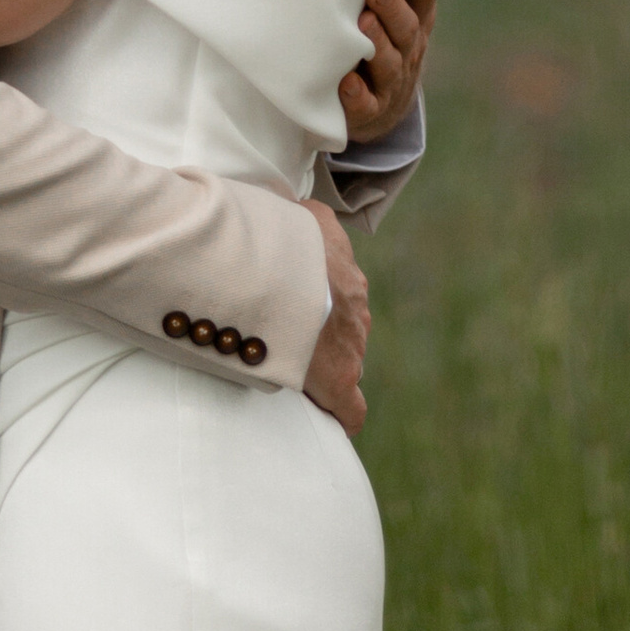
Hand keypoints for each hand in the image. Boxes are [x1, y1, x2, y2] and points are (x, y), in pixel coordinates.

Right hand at [299, 201, 370, 432]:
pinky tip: (332, 419)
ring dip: (326, 362)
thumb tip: (286, 211)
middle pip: (345, 320)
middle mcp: (354, 302)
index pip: (337, 280)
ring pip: (348, 356)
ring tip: (294, 368)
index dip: (315, 292)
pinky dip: (342, 414)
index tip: (293, 300)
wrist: (277, 272)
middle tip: (288, 333)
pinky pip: (350, 406)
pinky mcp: (340, 379)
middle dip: (323, 328)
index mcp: (341, 260)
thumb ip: (294, 215)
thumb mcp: (290, 211)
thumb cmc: (275, 237)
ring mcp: (351, 342)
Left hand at [335, 0, 442, 149]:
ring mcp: (391, 79)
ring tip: (362, 26)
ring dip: (377, 44)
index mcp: (418, 11)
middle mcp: (409, 44)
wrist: (384, 101)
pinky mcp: (371, 108)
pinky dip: (358, 95)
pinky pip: (366, 104)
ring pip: (389, 62)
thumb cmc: (393, 28)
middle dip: (394, 6)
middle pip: (408, 25)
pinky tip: (348, 82)